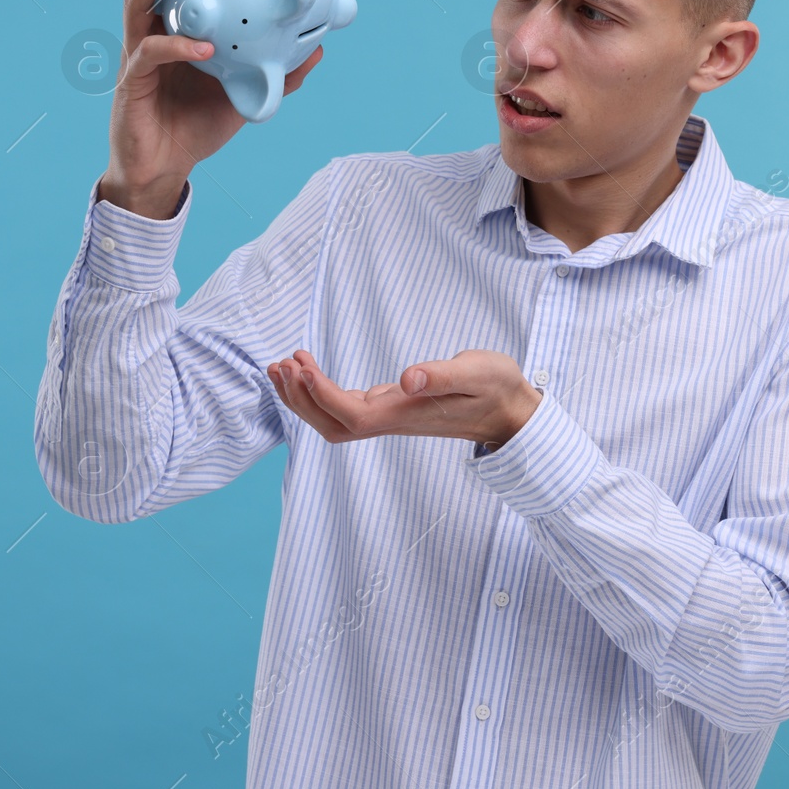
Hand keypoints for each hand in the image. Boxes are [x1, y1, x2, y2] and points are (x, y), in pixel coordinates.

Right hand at [99, 0, 324, 218]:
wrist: (165, 169)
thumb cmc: (197, 128)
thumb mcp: (244, 95)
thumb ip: (278, 73)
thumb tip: (318, 50)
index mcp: (176, 31)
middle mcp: (152, 34)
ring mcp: (137, 55)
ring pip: (137, 4)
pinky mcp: (130, 81)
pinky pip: (149, 55)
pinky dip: (175, 46)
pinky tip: (202, 46)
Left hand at [266, 349, 543, 449]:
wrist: (510, 411)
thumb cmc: (496, 389)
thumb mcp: (477, 373)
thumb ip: (442, 375)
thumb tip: (408, 378)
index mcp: (405, 414)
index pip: (351, 414)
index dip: (321, 394)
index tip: (301, 365)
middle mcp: (391, 420)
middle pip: (331, 425)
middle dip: (299, 399)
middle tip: (278, 364)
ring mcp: (389, 416)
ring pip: (333, 419)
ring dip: (302, 397)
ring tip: (280, 366)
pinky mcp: (391, 407)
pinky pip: (344, 407)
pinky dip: (319, 390)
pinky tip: (307, 371)